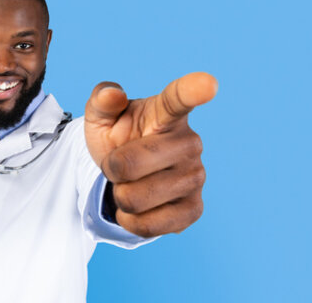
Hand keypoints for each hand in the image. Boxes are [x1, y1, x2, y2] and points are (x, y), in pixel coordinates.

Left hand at [84, 72, 217, 236]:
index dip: (193, 90)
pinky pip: (148, 225)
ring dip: (120, 197)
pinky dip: (131, 221)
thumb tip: (113, 94)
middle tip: (121, 165)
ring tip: (133, 185)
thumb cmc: (119, 140)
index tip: (209, 84)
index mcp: (167, 114)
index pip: (180, 99)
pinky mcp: (194, 209)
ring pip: (134, 199)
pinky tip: (141, 208)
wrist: (128, 179)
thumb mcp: (102, 118)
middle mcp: (190, 143)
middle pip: (128, 165)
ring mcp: (196, 177)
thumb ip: (102, 100)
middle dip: (111, 170)